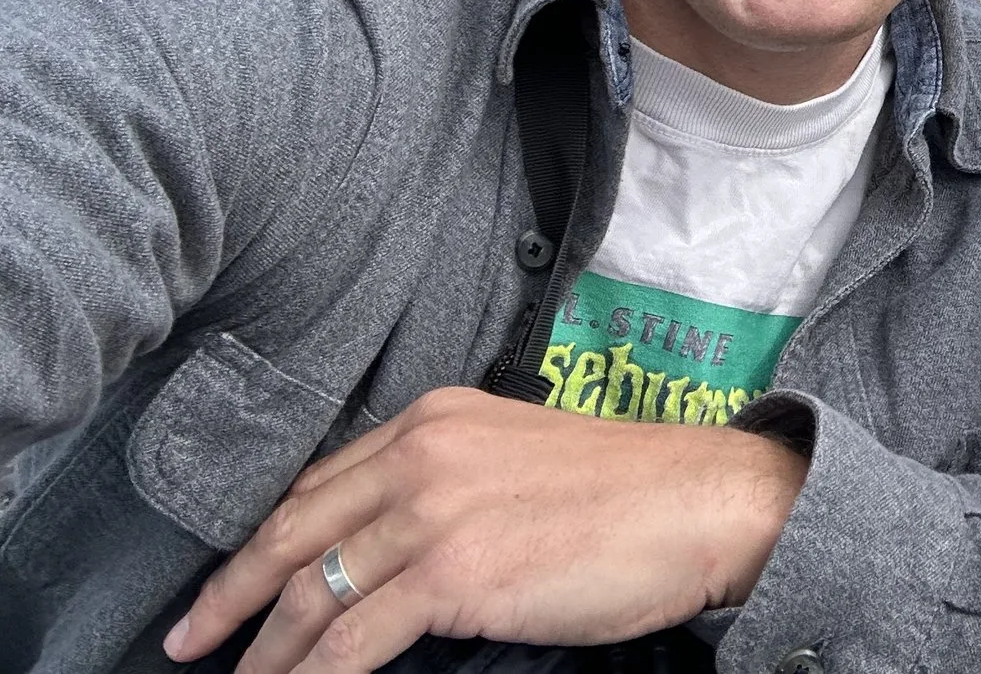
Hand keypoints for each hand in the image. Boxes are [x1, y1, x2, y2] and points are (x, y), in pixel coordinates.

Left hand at [166, 386, 806, 673]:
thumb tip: (391, 551)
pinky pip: (351, 642)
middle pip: (293, 532)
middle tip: (189, 639)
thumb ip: (450, 484)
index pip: (321, 482)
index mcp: (438, 418)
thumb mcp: (520, 458)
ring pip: (310, 595)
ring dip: (264, 653)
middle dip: (228, 595)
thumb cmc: (632, 491)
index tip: (232, 580)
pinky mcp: (454, 574)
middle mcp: (423, 454)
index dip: (265, 538)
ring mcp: (434, 513)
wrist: (703, 503)